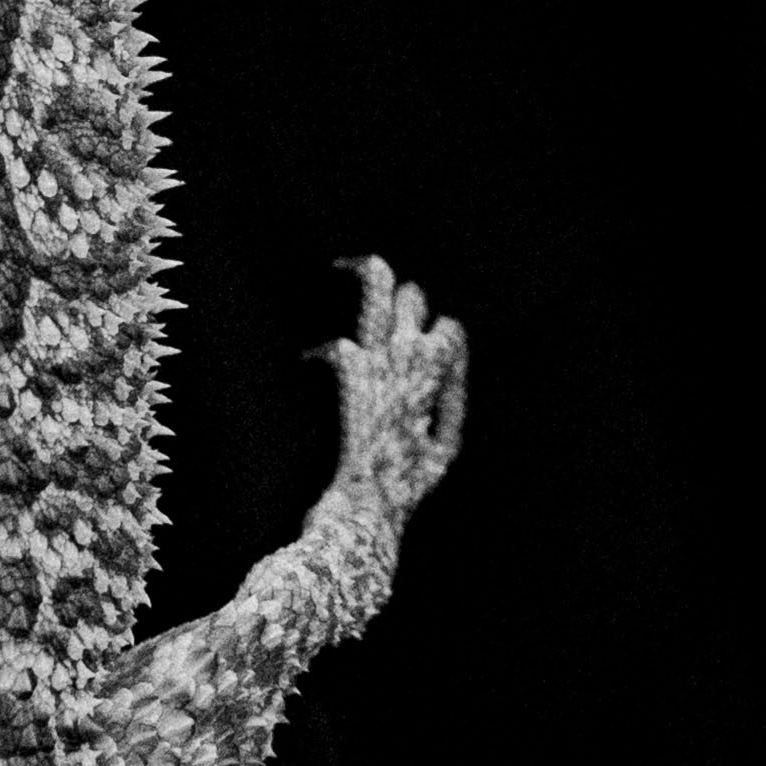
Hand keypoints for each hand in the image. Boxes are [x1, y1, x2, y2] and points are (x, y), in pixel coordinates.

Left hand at [324, 259, 468, 515]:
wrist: (370, 500)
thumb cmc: (411, 480)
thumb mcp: (449, 443)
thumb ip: (454, 399)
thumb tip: (453, 360)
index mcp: (439, 372)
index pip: (450, 327)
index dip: (443, 335)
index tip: (432, 351)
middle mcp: (409, 356)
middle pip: (412, 299)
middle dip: (407, 301)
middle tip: (394, 308)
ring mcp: (377, 361)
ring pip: (377, 296)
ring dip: (368, 277)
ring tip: (349, 264)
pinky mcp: (350, 377)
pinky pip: (336, 349)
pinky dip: (323, 353)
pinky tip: (310, 358)